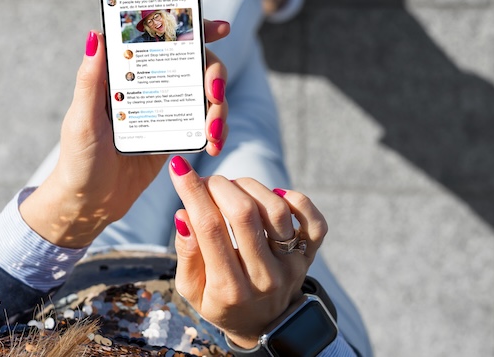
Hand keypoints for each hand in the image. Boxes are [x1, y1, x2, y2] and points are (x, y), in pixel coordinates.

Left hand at [19, 20, 229, 247]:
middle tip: (215, 94)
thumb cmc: (78, 160)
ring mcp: (164, 107)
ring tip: (214, 134)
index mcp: (123, 71)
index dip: (192, 27)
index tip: (220, 27)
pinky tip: (214, 144)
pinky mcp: (175, 132)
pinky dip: (216, 130)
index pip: (160, 38)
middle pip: (194, 62)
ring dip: (219, 108)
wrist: (90, 203)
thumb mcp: (82, 120)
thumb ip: (90, 79)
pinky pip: (204, 122)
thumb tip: (96, 33)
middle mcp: (147, 83)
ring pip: (205, 92)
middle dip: (215, 74)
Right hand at [169, 156, 328, 348]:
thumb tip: (184, 214)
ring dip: (249, 187)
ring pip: (276, 210)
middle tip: (208, 182)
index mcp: (229, 288)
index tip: (179, 168)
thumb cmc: (221, 302)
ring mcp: (291, 266)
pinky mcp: (309, 256)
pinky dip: (296, 199)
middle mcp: (264, 277)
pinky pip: (314, 221)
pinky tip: (274, 195)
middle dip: (219, 186)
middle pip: (244, 214)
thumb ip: (187, 254)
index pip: (209, 228)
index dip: (192, 192)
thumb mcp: (192, 290)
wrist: (264, 326)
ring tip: (233, 189)